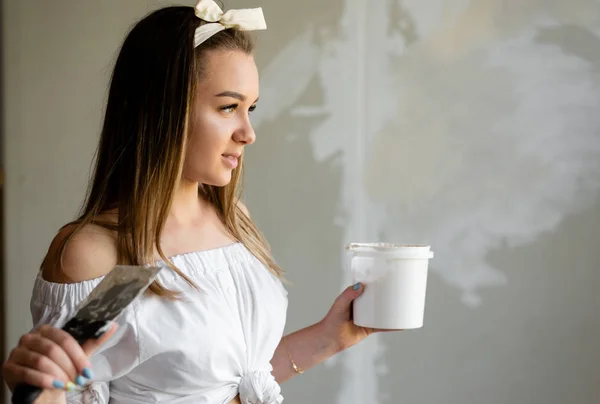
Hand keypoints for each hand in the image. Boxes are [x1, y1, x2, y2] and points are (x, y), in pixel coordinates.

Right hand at [2, 323, 117, 397]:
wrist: (44, 391)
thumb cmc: (61, 370)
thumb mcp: (78, 356)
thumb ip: (94, 340)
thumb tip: (112, 325)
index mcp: (46, 331)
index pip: (64, 339)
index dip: (78, 356)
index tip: (88, 371)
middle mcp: (29, 338)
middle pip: (53, 350)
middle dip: (69, 367)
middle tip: (78, 380)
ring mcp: (16, 352)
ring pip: (41, 361)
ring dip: (58, 375)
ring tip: (67, 385)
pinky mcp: (8, 368)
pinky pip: (27, 373)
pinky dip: (44, 380)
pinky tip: (55, 386)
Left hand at [319, 283, 398, 352]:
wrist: (330, 339)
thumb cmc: (332, 320)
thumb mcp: (340, 304)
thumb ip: (348, 295)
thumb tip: (359, 286)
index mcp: (356, 297)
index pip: (368, 287)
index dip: (377, 282)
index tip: (388, 276)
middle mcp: (363, 306)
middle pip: (378, 298)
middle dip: (388, 294)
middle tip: (400, 288)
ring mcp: (368, 317)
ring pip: (383, 311)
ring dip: (392, 308)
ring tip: (404, 304)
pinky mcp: (370, 328)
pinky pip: (383, 326)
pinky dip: (392, 325)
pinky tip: (401, 324)